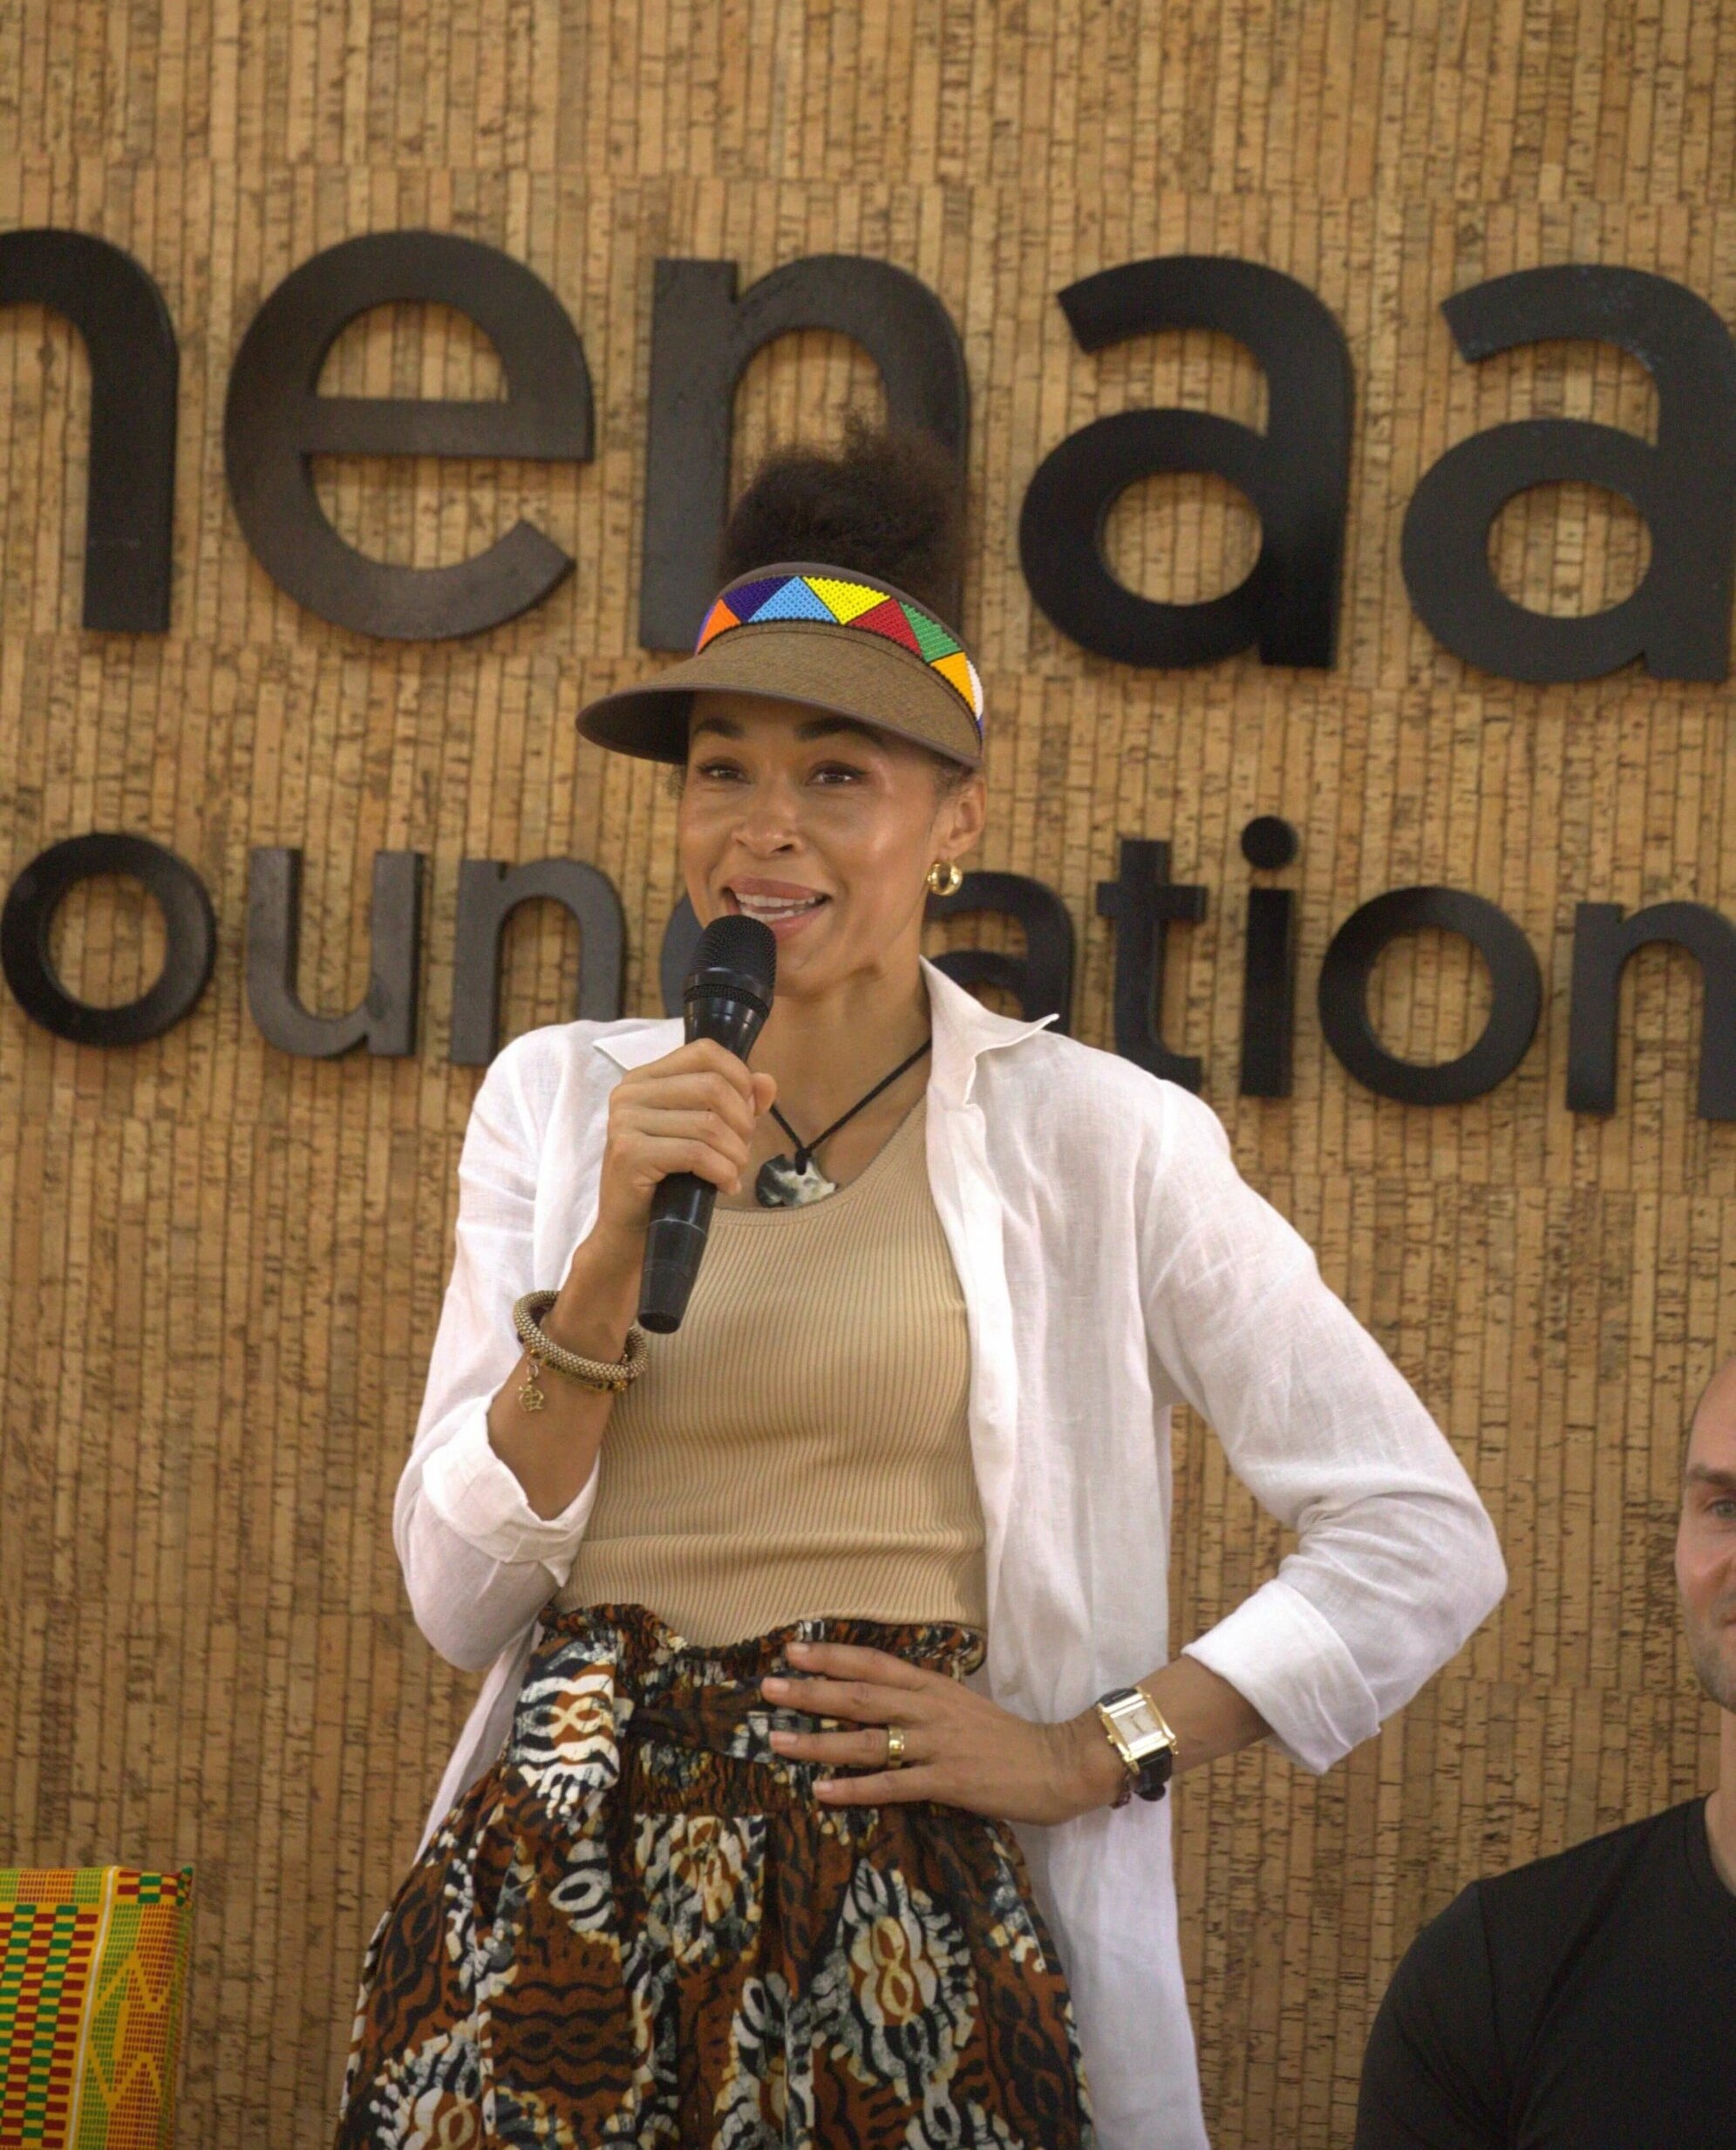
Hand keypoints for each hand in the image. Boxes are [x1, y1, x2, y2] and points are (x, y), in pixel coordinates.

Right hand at [591, 1038, 777, 1255]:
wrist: (630, 1229)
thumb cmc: (669, 1179)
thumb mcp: (706, 1134)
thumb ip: (737, 1103)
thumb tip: (767, 1082)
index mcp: (646, 1078)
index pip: (704, 1051)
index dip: (739, 1077)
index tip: (749, 1111)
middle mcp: (630, 1092)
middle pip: (712, 1086)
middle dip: (742, 1123)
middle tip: (742, 1151)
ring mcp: (625, 1121)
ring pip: (708, 1124)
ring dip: (735, 1154)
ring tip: (733, 1172)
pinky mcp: (629, 1153)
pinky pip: (695, 1153)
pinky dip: (722, 1171)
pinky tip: (725, 1185)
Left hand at [760, 1639, 1128, 1825]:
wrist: (1056, 1764)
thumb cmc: (1005, 1737)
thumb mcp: (960, 1704)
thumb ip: (921, 1700)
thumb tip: (876, 1696)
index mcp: (933, 1686)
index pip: (874, 1665)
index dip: (832, 1657)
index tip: (792, 1651)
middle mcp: (930, 1709)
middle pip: (861, 1697)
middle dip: (811, 1693)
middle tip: (768, 1689)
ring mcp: (937, 1745)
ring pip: (868, 1740)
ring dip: (819, 1742)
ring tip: (779, 1742)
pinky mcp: (947, 1781)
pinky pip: (893, 1785)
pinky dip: (855, 1788)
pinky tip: (823, 1792)